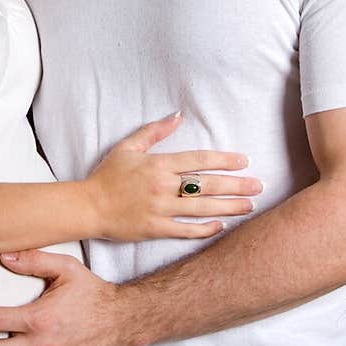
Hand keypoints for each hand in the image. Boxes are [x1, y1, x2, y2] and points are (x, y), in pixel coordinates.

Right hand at [85, 112, 261, 241]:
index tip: (244, 161)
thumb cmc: (106, 176)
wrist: (87, 206)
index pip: (198, 160)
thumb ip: (154, 132)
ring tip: (250, 206)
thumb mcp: (128, 147)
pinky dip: (205, 229)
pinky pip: (185, 230)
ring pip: (202, 208)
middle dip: (236, 185)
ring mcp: (159, 209)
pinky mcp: (154, 229)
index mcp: (158, 165)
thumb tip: (178, 115)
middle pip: (206, 184)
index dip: (224, 160)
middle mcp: (162, 187)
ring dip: (228, 207)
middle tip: (259, 185)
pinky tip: (222, 226)